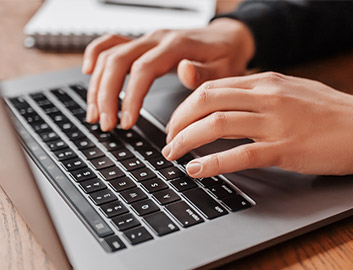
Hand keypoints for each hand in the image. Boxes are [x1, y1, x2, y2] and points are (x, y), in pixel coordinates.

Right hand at [82, 18, 254, 130]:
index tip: (126, 122)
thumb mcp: (225, 69)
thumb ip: (204, 73)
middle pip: (117, 61)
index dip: (131, 96)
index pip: (142, 69)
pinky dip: (95, 56)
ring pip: (109, 55)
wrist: (228, 39)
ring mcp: (146, 39)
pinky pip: (111, 44)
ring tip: (95, 114)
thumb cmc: (227, 56)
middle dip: (106, 95)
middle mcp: (156, 39)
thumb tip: (184, 72)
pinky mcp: (142, 44)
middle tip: (106, 124)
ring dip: (97, 85)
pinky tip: (87, 73)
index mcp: (176, 46)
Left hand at [163, 72, 352, 177]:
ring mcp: (275, 121)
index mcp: (267, 81)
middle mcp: (267, 96)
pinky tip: (197, 169)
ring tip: (173, 154)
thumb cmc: (333, 112)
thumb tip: (232, 105)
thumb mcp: (292, 91)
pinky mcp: (284, 148)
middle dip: (178, 121)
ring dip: (187, 140)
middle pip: (206, 100)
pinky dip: (212, 162)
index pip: (213, 86)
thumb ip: (261, 94)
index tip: (177, 121)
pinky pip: (239, 154)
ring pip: (216, 124)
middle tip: (168, 140)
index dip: (186, 105)